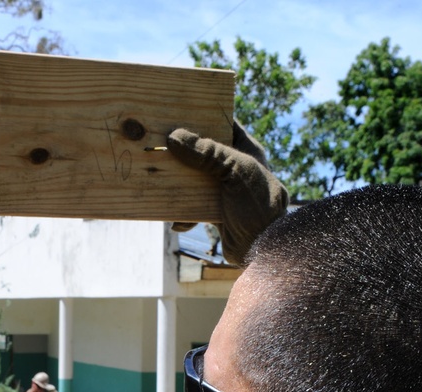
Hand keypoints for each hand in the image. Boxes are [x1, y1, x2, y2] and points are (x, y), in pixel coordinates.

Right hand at [167, 121, 287, 265]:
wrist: (263, 252)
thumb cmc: (258, 207)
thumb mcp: (237, 172)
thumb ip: (208, 153)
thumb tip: (174, 137)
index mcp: (247, 151)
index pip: (223, 123)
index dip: (202, 115)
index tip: (176, 109)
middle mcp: (235, 168)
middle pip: (202, 151)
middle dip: (181, 150)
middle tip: (158, 141)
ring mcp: (224, 190)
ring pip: (194, 178)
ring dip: (177, 182)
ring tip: (158, 178)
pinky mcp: (215, 212)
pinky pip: (192, 206)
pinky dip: (182, 213)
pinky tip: (177, 222)